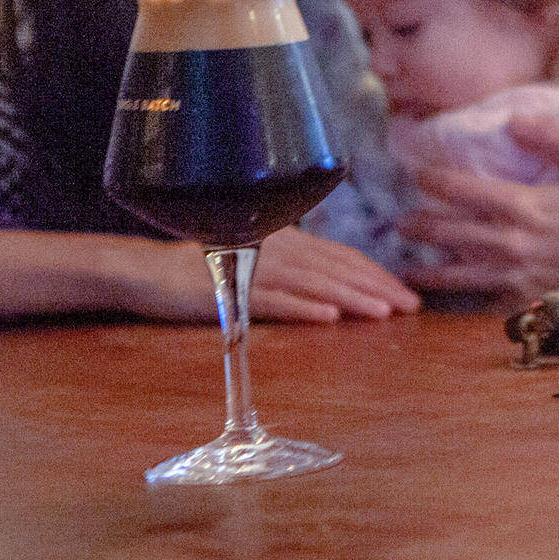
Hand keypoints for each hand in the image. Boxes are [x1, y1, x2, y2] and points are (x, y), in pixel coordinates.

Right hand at [120, 228, 418, 323]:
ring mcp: (253, 269)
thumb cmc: (204, 270)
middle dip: (378, 287)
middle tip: (412, 307)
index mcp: (287, 240)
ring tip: (383, 313)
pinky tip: (329, 319)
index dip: (377, 274)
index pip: (343, 257)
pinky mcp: (229, 290)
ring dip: (351, 298)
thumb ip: (294, 264)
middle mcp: (276, 249)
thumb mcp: (257, 261)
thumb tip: (336, 285)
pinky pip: (273, 300)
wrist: (146, 272)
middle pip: (337, 268)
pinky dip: (304, 308)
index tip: (407, 295)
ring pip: (314, 283)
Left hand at [400, 112, 558, 297]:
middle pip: (448, 233)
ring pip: (457, 273)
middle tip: (399, 222)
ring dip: (427, 269)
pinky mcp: (526, 299)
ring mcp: (516, 276)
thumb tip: (515, 120)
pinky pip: (483, 300)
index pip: (461, 189)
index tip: (416, 173)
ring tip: (407, 267)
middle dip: (418, 225)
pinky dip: (461, 300)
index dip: (432, 179)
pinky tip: (448, 300)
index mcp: (525, 205)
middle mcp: (511, 243)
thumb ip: (556, 137)